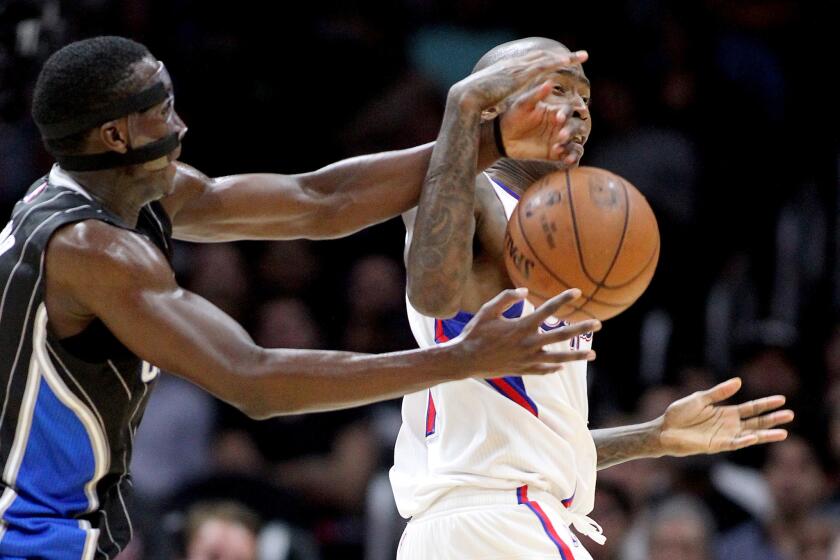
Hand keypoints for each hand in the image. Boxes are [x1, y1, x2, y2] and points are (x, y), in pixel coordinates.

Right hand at [450, 49, 587, 113]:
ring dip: (565, 57)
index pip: (530, 62)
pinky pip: (543, 65)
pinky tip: (568, 61)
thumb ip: (497, 95)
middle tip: (578, 55)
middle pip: (542, 56)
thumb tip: (497, 101)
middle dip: (560, 56)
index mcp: (508, 69)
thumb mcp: (488, 96)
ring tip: (582, 56)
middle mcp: (515, 64)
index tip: (557, 61)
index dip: (545, 61)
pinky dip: (556, 62)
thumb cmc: (474, 100)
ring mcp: (519, 67)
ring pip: (547, 58)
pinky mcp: (521, 74)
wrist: (468, 96)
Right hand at [451, 287, 599, 377]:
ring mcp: (527, 359)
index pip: (548, 310)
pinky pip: (543, 370)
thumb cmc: (474, 333)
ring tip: (592, 354)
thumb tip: (525, 291)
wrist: (465, 360)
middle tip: (598, 324)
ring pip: (558, 358)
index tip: (577, 292)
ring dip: (576, 356)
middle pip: (561, 335)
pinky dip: (554, 368)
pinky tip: (562, 366)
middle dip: (581, 329)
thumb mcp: (487, 310)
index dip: (563, 299)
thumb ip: (506, 298)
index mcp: (521, 327)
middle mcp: (529, 343)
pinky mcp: (523, 370)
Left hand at [500, 88, 588, 161]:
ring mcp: (559, 140)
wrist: (502, 138)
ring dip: (572, 146)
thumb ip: (536, 95)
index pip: (568, 110)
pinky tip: (567, 161)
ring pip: (576, 142)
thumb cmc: (513, 117)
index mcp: (555, 111)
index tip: (558, 118)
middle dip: (571, 131)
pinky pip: (571, 156)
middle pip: (577, 126)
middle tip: (561, 136)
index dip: (566, 114)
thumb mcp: (523, 105)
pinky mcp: (556, 154)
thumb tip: (549, 82)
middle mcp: (560, 125)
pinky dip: (573, 158)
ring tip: (559, 149)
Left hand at [658, 377, 793, 456]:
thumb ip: (719, 392)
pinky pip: (733, 444)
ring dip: (765, 433)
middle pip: (755, 421)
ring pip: (750, 435)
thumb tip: (739, 381)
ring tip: (783, 432)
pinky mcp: (716, 445)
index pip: (751, 408)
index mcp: (726, 412)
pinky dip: (743, 441)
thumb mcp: (700, 398)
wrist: (664, 429)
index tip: (782, 399)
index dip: (765, 404)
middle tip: (790, 415)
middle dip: (772, 418)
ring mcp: (724, 436)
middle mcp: (729, 425)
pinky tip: (754, 437)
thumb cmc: (679, 414)